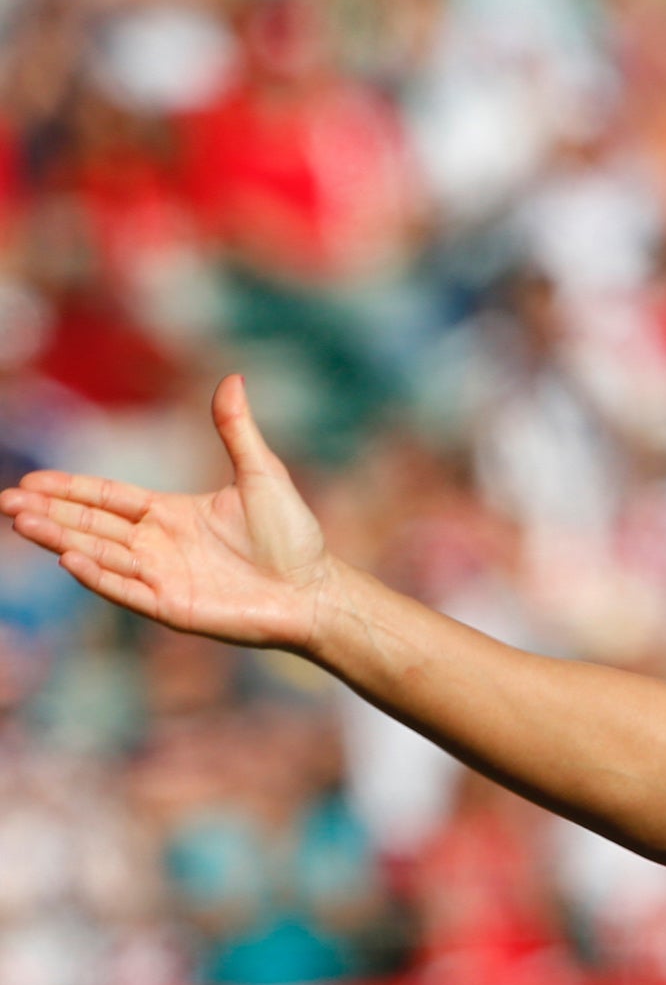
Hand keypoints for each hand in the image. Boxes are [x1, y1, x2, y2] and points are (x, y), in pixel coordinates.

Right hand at [2, 375, 335, 651]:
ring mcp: (163, 577)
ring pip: (100, 554)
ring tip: (22, 522)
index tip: (31, 480)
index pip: (107, 499)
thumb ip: (235, 430)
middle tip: (6, 502)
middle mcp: (159, 546)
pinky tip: (69, 558)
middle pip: (92, 525)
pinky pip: (128, 590)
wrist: (316, 590)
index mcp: (171, 515)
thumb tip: (232, 378)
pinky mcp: (174, 606)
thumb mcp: (261, 474)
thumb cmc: (294, 537)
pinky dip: (99, 575)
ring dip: (61, 538)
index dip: (70, 489)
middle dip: (49, 513)